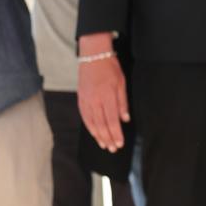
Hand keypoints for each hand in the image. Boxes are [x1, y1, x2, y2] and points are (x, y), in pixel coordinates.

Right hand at [78, 37, 129, 151]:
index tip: (119, 144)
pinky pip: (84, 116)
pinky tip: (94, 133)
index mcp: (107, 97)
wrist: (93, 56)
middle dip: (107, 139)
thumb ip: (123, 103)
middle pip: (101, 125)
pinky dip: (89, 127)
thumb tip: (125, 119)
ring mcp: (86, 100)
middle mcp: (95, 100)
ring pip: (91, 123)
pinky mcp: (81, 98)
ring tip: (104, 145)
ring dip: (98, 136)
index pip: (112, 121)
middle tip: (112, 148)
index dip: (115, 134)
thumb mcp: (121, 84)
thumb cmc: (110, 68)